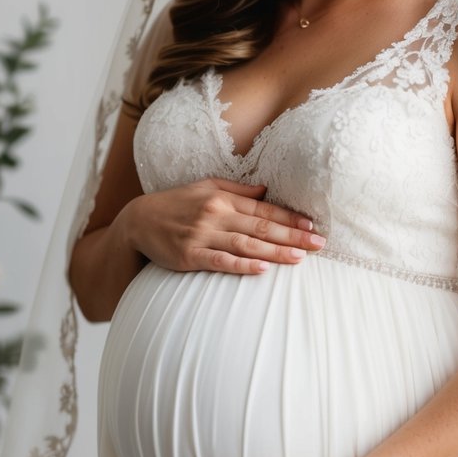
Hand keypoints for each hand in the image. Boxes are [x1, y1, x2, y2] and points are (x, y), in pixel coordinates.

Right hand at [123, 178, 325, 275]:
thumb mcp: (206, 187)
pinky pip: (220, 262)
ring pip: (246, 245)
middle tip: (319, 244)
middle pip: (261, 227)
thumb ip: (237, 190)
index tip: (312, 226)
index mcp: (222, 198)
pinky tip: (262, 269)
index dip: (290, 219)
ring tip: (299, 258)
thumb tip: (266, 190)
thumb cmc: (176, 203)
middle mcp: (214, 215)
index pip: (264, 209)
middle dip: (292, 236)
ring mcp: (202, 236)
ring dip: (275, 252)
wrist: (138, 221)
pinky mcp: (190, 257)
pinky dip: (242, 265)